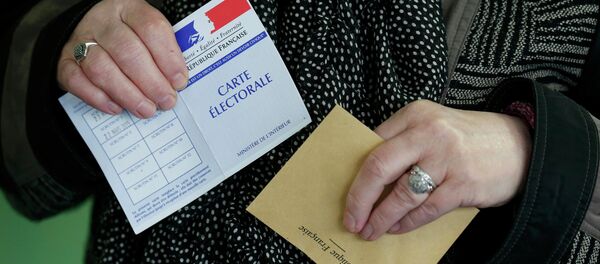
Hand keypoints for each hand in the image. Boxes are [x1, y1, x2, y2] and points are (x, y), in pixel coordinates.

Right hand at [57, 0, 187, 117]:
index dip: (168, 57)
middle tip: (166, 101)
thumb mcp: (150, 35)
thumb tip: (177, 84)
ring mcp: (80, 40)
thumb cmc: (132, 37)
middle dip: (151, 82)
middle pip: (127, 51)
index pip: (151, 28)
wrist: (93, 32)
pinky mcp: (65, 60)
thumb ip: (164, 53)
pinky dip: (98, 98)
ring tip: (146, 109)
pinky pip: (77, 80)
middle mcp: (103, 22)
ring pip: (102, 68)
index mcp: (130, 9)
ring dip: (128, 94)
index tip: (180, 81)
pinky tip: (117, 108)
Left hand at [343, 100, 531, 239]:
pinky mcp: (463, 183)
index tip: (344, 193)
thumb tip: (366, 177)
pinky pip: (425, 209)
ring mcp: (447, 158)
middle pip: (378, 166)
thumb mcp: (433, 127)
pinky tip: (396, 228)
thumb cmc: (467, 139)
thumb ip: (402, 143)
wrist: (520, 145)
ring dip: (380, 217)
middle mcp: (428, 133)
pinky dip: (406, 222)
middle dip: (358, 198)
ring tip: (369, 230)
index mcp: (415, 114)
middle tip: (350, 218)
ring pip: (400, 194)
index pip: (371, 144)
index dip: (353, 173)